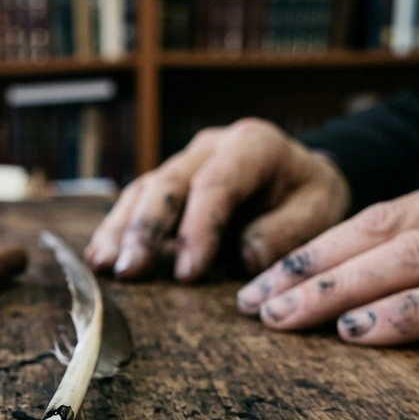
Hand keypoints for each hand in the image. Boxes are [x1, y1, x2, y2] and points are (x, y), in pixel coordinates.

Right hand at [83, 119, 350, 280]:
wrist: (303, 177)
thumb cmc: (310, 196)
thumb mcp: (318, 212)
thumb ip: (286, 232)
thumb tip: (247, 255)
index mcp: (253, 145)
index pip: (216, 184)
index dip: (197, 228)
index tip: (187, 274)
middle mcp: (211, 147)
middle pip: (168, 183)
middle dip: (145, 229)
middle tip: (129, 271)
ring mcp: (186, 162)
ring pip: (144, 189)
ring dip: (121, 230)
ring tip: (104, 266)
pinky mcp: (170, 183)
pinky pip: (137, 201)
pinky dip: (116, 229)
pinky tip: (99, 258)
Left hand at [237, 161, 418, 352]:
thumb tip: (380, 286)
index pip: (384, 213)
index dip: (319, 249)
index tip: (266, 281)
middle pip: (383, 229)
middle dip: (309, 268)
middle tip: (252, 305)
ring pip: (412, 256)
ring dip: (338, 291)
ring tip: (283, 321)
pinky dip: (408, 315)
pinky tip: (362, 336)